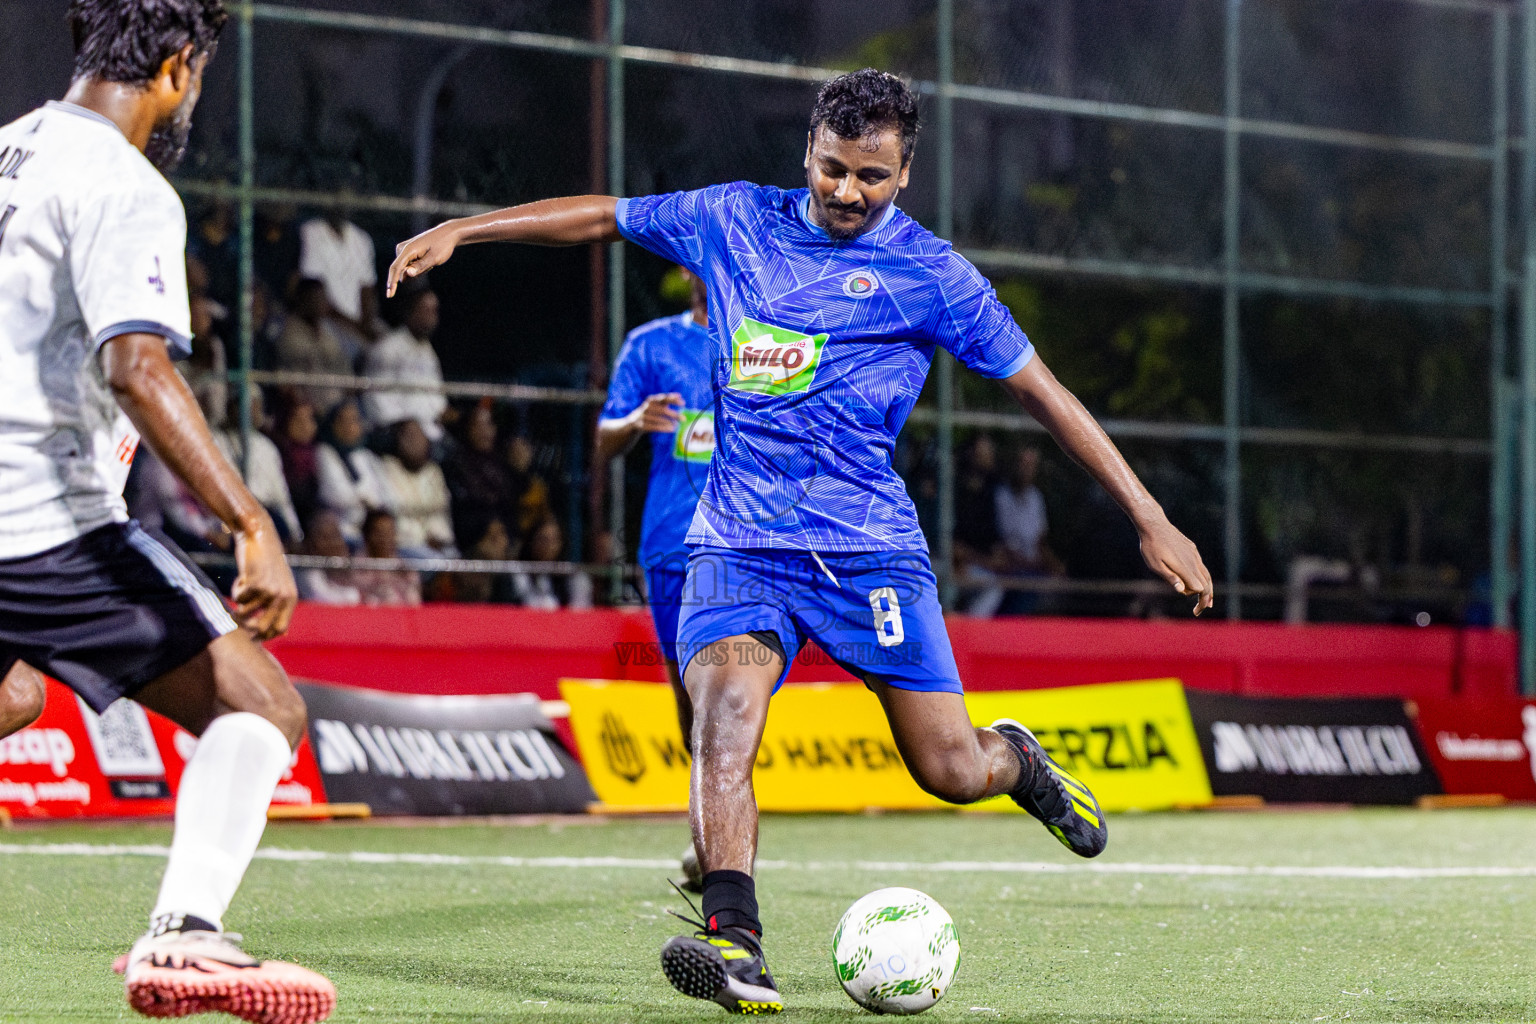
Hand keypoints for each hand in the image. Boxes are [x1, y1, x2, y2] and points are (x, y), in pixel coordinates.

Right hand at [232, 519, 297, 639]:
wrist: (260, 538)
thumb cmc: (266, 564)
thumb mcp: (278, 586)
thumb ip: (279, 608)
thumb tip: (283, 634)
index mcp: (291, 599)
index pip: (280, 629)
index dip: (264, 635)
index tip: (250, 633)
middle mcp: (284, 597)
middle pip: (262, 627)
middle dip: (247, 624)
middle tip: (238, 614)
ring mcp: (271, 591)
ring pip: (246, 612)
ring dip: (240, 602)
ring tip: (243, 586)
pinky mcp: (257, 584)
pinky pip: (239, 598)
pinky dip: (236, 589)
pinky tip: (243, 576)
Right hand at [387, 221, 460, 297]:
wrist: (447, 234)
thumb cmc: (442, 245)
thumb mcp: (434, 258)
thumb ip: (420, 267)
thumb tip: (406, 275)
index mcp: (407, 250)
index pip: (395, 269)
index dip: (392, 283)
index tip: (389, 295)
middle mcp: (402, 249)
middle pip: (402, 272)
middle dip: (416, 274)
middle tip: (431, 264)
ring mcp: (403, 250)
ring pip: (406, 271)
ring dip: (418, 271)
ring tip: (429, 261)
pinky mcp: (406, 252)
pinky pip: (409, 267)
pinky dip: (418, 267)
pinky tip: (427, 259)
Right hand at [634, 393, 683, 432]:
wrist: (630, 425)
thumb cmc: (647, 415)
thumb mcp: (655, 407)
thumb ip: (665, 402)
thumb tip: (679, 397)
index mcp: (650, 400)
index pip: (663, 398)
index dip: (673, 399)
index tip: (683, 402)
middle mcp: (645, 407)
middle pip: (662, 410)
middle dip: (674, 414)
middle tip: (684, 419)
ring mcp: (641, 416)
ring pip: (657, 419)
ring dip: (668, 422)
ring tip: (677, 425)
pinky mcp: (639, 425)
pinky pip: (653, 427)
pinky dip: (663, 428)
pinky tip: (671, 429)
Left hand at [1137, 517, 1213, 615]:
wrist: (1154, 525)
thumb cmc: (1151, 547)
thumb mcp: (1155, 565)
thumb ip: (1169, 577)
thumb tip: (1181, 591)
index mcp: (1185, 567)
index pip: (1199, 588)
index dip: (1196, 598)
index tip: (1190, 605)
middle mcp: (1193, 561)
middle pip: (1207, 583)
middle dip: (1205, 598)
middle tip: (1198, 612)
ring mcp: (1194, 554)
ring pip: (1206, 574)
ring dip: (1208, 589)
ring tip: (1207, 602)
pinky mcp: (1192, 549)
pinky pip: (1201, 566)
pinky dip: (1203, 577)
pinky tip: (1199, 582)